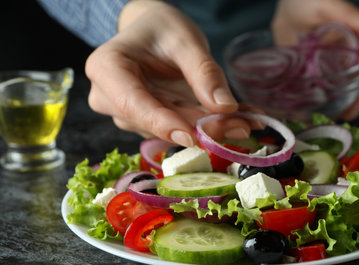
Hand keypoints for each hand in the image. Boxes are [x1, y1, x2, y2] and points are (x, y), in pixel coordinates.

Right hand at [85, 0, 257, 146]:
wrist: (153, 32)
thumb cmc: (161, 28)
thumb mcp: (184, 39)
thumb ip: (203, 71)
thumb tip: (224, 107)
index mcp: (107, 69)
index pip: (131, 103)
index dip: (161, 123)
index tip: (192, 137)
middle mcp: (110, 98)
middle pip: (156, 122)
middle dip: (201, 127)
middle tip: (243, 125)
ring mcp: (129, 114)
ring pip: (172, 130)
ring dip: (211, 128)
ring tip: (247, 121)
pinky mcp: (150, 122)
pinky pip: (181, 128)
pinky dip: (210, 125)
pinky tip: (237, 120)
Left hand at [271, 0, 358, 120]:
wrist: (288, 3)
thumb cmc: (313, 0)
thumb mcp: (333, 8)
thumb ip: (354, 18)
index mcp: (355, 52)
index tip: (352, 113)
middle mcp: (340, 64)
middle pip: (349, 94)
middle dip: (344, 111)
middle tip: (331, 122)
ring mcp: (321, 71)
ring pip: (329, 97)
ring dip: (326, 111)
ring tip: (315, 120)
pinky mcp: (303, 73)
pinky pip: (309, 93)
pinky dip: (307, 105)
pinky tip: (299, 112)